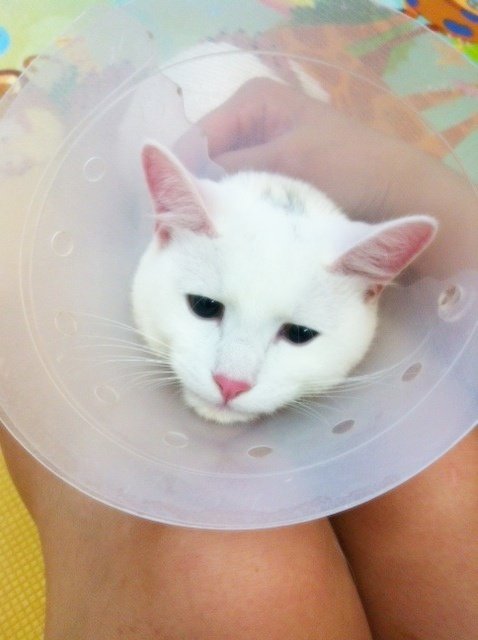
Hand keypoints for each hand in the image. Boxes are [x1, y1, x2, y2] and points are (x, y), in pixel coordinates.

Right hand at [200, 77, 477, 275]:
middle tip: (199, 234)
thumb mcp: (287, 163)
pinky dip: (242, 216)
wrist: (397, 195)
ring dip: (223, 209)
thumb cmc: (346, 168)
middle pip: (207, 163)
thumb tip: (183, 188)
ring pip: (224, 184)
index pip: (196, 141)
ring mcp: (263, 153)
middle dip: (204, 195)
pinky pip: (244, 197)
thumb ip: (232, 171)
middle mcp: (252, 123)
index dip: (185, 178)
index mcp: (251, 102)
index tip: (180, 220)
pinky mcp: (274, 181)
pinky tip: (241, 238)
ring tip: (219, 240)